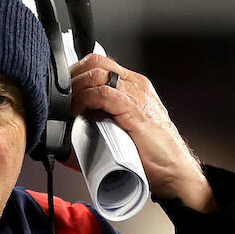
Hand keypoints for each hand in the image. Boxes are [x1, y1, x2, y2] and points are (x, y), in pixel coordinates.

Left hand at [69, 54, 217, 211]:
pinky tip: (76, 110)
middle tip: (60, 95)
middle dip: (72, 76)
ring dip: (75, 87)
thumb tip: (76, 121)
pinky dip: (84, 98)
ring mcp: (137, 96)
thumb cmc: (153, 155)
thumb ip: (106, 116)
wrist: (174, 171)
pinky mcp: (135, 110)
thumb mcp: (125, 127)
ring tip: (66, 104)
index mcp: (135, 87)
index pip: (101, 64)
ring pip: (97, 74)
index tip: (62, 88)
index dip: (77, 72)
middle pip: (96, 62)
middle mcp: (137, 86)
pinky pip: (103, 93)